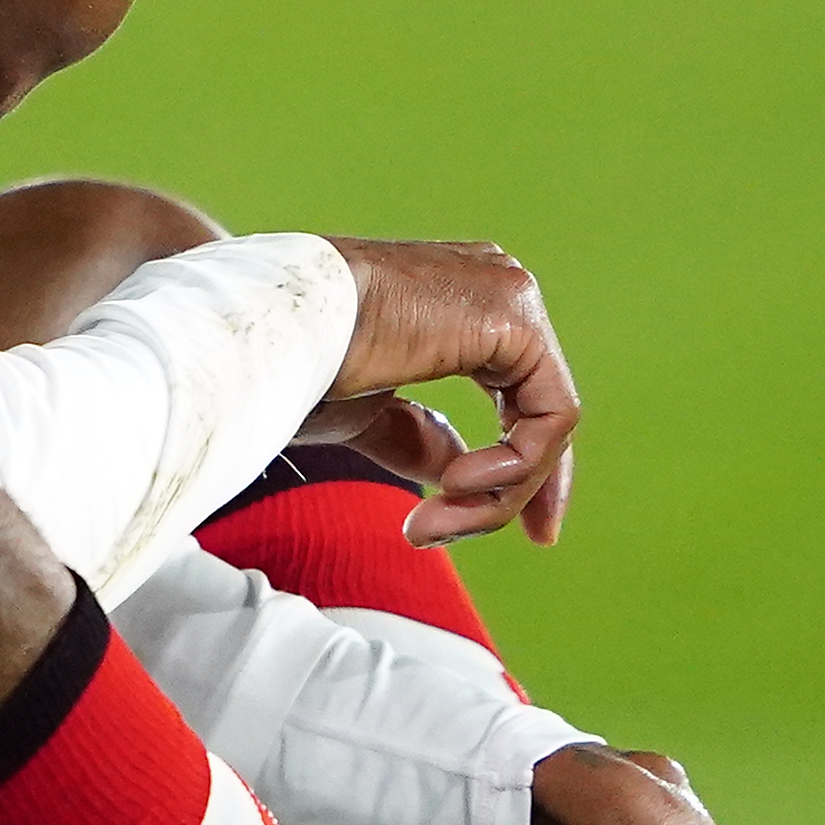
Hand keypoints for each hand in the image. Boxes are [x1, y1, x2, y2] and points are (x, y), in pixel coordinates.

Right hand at [316, 236, 579, 545]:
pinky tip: (455, 485)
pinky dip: (514, 466)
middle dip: (513, 492)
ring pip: (546, 422)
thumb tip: (457, 471)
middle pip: (540, 410)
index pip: (519, 393)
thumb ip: (420, 436)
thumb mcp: (368, 413)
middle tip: (452, 537)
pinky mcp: (514, 315)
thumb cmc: (297, 362)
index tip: (501, 526)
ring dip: (497, 492)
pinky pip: (551, 415)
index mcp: (459, 301)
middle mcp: (492, 286)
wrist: (274, 331)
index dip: (518, 469)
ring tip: (432, 523)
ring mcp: (507, 294)